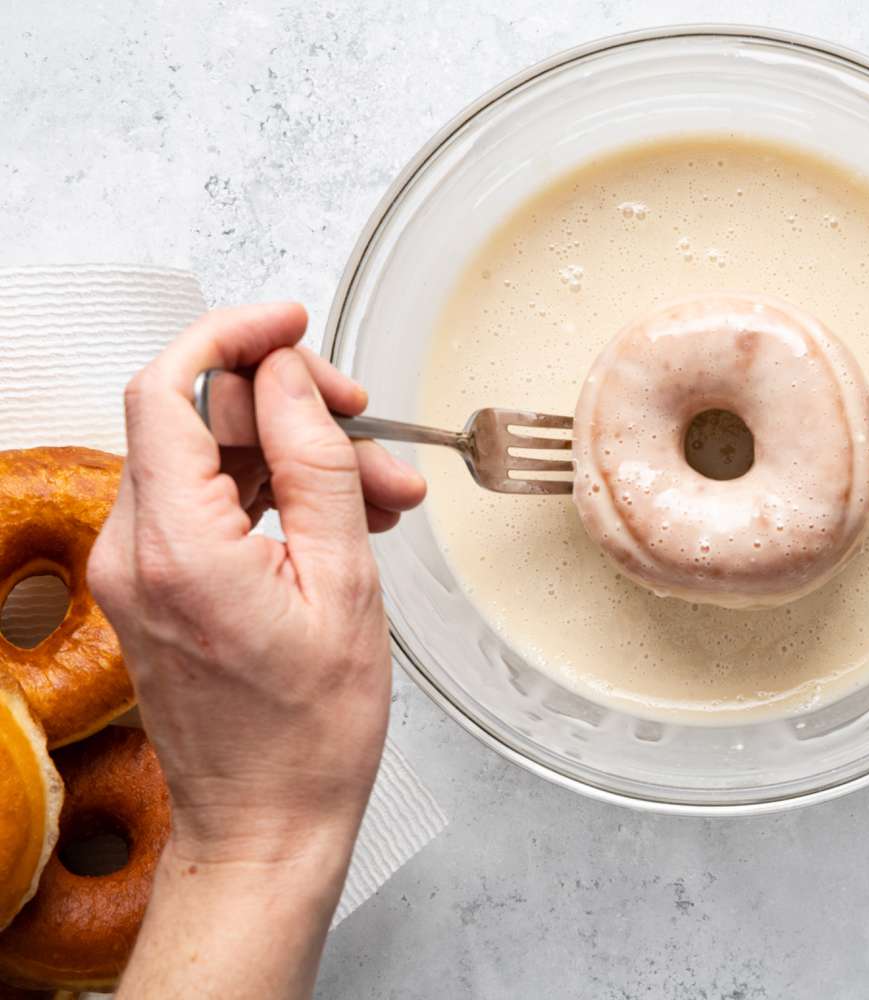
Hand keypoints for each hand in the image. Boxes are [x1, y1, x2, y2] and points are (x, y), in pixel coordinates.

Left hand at [86, 304, 424, 998]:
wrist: (268, 821)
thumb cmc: (309, 731)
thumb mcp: (344, 583)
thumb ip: (316, 466)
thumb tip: (293, 381)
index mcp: (176, 546)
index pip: (169, 390)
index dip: (233, 338)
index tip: (291, 323)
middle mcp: (134, 552)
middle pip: (195, 420)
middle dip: (290, 409)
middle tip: (367, 425)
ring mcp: (136, 572)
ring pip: (210, 463)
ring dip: (294, 459)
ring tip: (383, 497)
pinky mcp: (153, 589)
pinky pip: (207, 507)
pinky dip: (272, 497)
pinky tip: (341, 519)